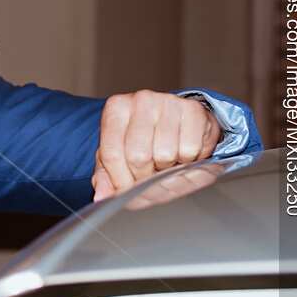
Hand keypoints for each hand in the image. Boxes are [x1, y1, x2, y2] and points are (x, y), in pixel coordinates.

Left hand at [91, 90, 221, 201]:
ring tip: (165, 161)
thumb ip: (105, 175)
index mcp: (116, 108)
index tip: (125, 189)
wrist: (176, 117)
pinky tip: (182, 153)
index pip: (112, 154)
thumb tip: (101, 197)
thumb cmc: (142, 136)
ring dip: (167, 168)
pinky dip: (188, 161)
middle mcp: (141, 100)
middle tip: (149, 174)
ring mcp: (169, 102)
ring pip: (165, 155)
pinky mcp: (194, 110)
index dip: (120, 180)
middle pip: (138, 157)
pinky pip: (190, 150)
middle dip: (144, 176)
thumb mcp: (117, 151)